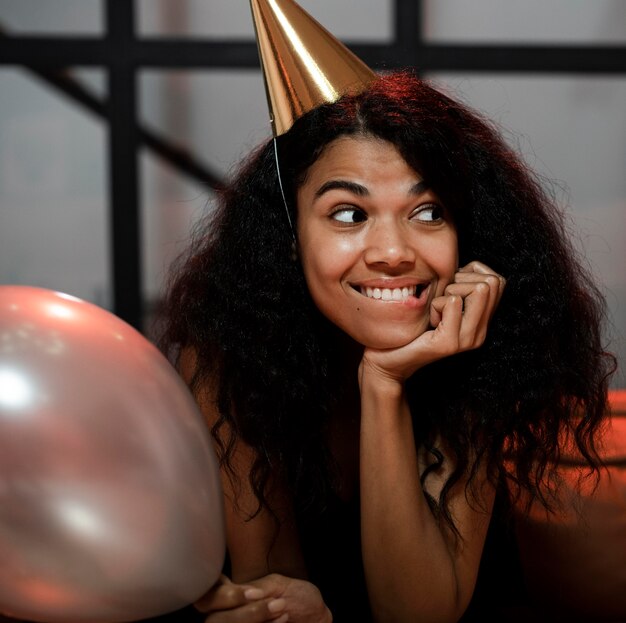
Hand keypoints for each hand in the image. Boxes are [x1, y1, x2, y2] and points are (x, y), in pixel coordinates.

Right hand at [195, 573, 331, 622]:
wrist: (316, 618)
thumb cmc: (297, 600)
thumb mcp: (278, 585)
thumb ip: (257, 587)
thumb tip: (242, 592)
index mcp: (230, 598)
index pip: (206, 597)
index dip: (220, 596)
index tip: (251, 593)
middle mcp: (226, 616)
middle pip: (212, 620)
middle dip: (244, 614)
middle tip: (273, 604)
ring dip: (254, 619)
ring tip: (282, 611)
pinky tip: (282, 622)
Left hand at [360, 261, 504, 383]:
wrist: (389, 363)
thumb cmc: (411, 328)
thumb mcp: (440, 303)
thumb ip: (458, 287)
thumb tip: (473, 266)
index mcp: (481, 324)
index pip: (498, 281)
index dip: (472, 274)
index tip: (449, 289)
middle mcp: (479, 333)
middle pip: (489, 283)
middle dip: (461, 281)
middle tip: (440, 300)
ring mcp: (467, 340)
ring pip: (477, 289)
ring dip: (449, 291)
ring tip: (435, 311)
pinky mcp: (449, 342)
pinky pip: (452, 302)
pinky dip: (435, 303)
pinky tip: (428, 320)